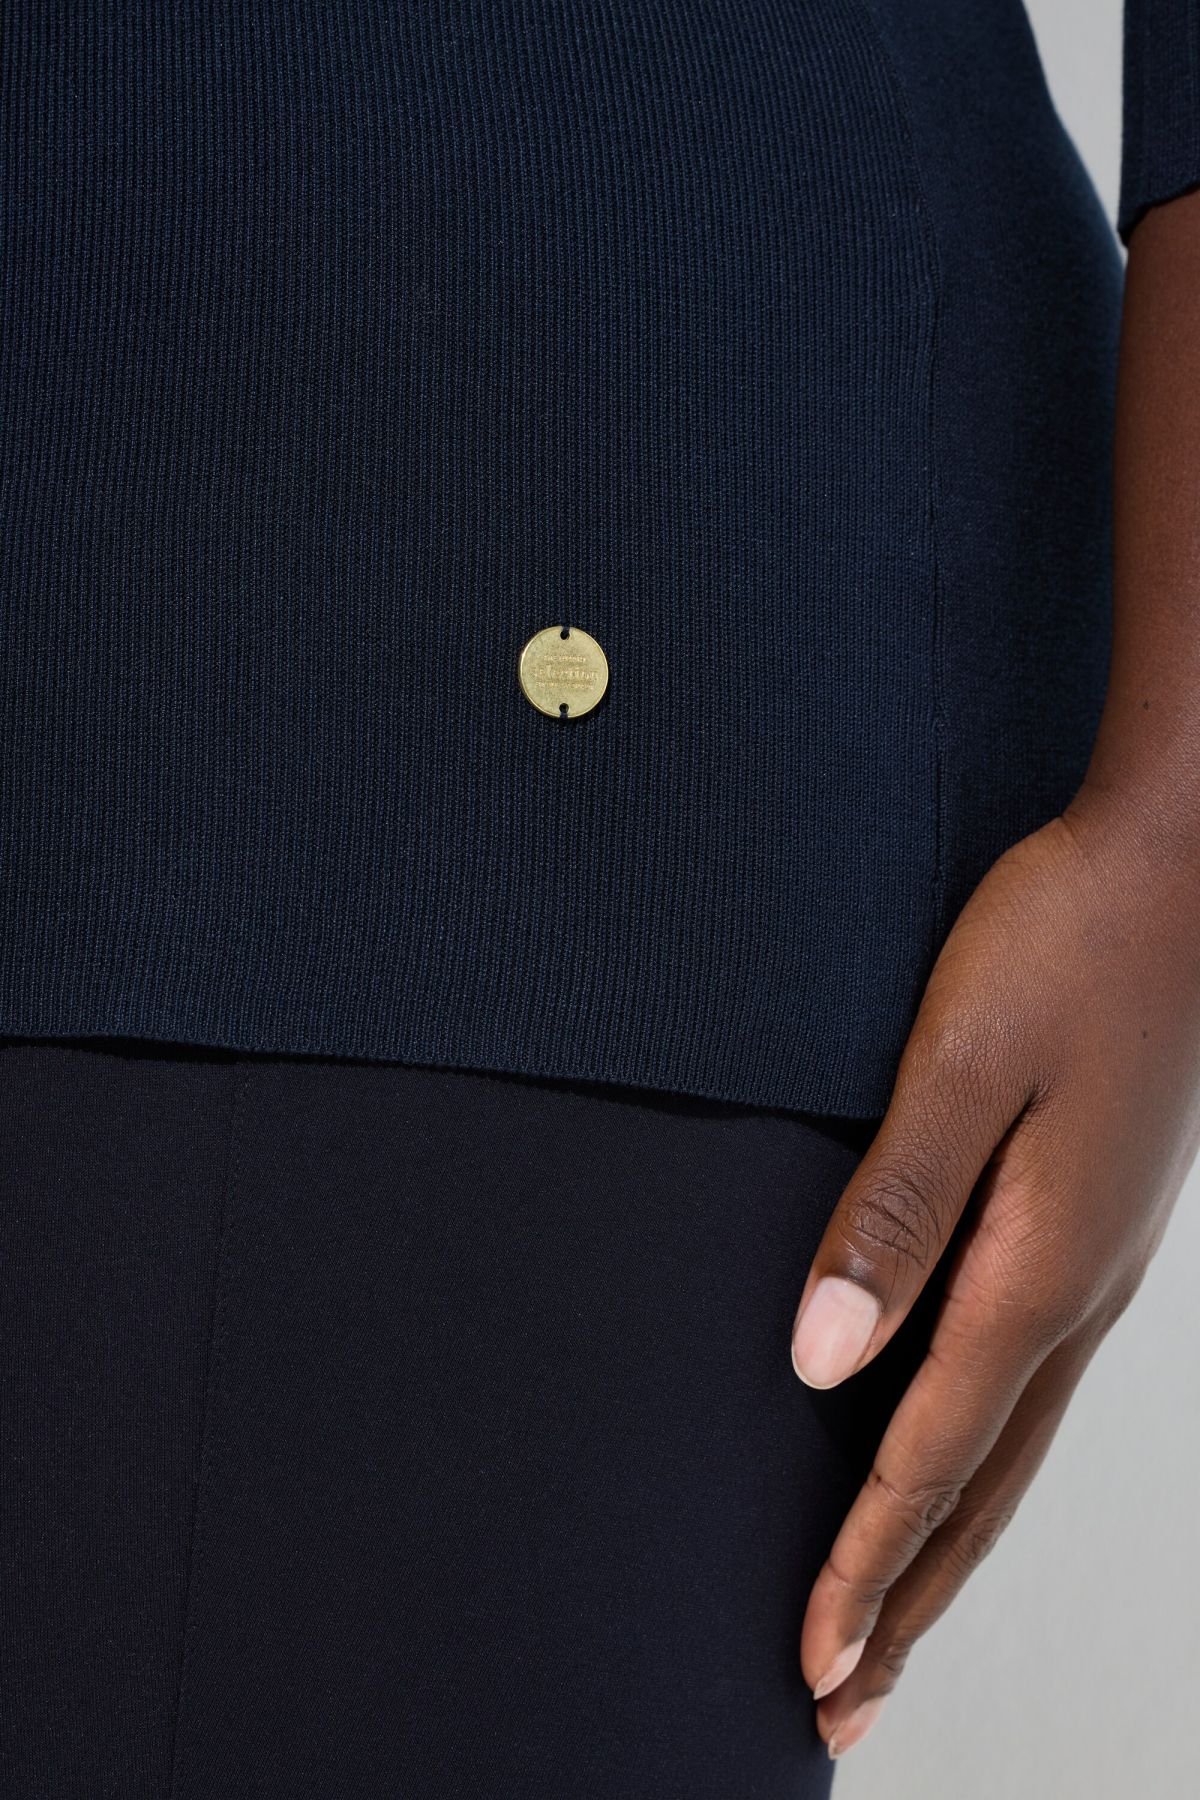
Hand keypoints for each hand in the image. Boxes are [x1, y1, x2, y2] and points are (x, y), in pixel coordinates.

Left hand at [790, 791, 1199, 1757]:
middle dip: (910, 1598)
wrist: (1170, 864)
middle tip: (844, 1699)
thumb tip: (819, 1363)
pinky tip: (958, 1455)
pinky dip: (984, 1456)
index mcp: (1040, 1264)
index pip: (931, 1452)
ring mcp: (1098, 1258)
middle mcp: (1078, 1285)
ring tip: (894, 1618)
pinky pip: (1034, 1376)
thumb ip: (891, 1216)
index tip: (814, 1660)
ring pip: (1017, 1442)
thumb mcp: (960, 1066)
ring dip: (948, 1541)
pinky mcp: (1096, 1220)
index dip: (867, 1563)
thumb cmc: (1064, 943)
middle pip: (985, 1484)